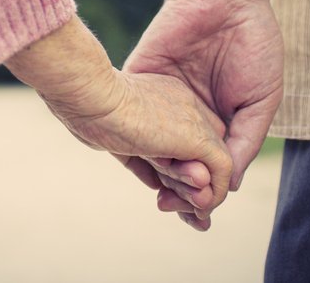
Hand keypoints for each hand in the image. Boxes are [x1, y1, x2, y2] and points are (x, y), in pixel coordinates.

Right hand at [45, 69, 232, 221]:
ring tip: (191, 212)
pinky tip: (199, 209)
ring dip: (200, 193)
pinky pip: (221, 170)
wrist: (91, 97)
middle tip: (183, 208)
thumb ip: (138, 154)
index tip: (162, 188)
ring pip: (212, 161)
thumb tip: (154, 182)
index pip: (184, 135)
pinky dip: (214, 194)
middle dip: (194, 183)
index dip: (177, 165)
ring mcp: (194, 118)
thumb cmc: (87, 110)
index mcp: (165, 96)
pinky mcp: (198, 137)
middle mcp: (185, 103)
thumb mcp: (115, 133)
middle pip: (202, 149)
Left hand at [125, 0, 283, 195]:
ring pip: (149, 147)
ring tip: (161, 198)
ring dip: (152, 175)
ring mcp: (159, 101)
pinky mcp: (138, 82)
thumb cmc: (253, 44)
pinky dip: (132, 141)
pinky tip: (140, 164)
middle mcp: (183, 117)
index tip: (202, 217)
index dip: (204, 194)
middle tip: (174, 211)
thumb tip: (230, 183)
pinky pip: (130, 116)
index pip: (204, 167)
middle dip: (174, 191)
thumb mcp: (260, 101)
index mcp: (214, 123)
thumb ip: (244, 141)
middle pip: (173, 164)